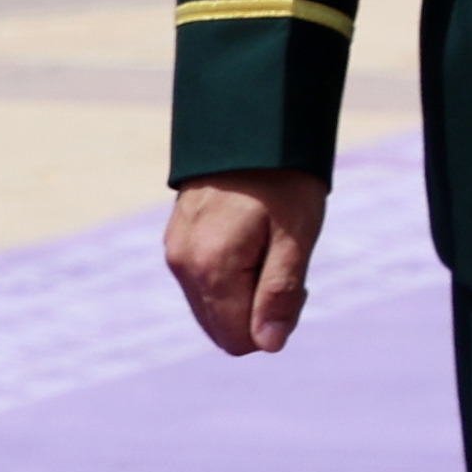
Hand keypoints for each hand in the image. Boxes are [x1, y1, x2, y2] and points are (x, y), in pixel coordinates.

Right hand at [167, 171, 327, 354]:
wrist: (249, 126)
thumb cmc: (282, 182)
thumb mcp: (296, 237)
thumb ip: (279, 294)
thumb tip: (267, 346)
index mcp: (212, 268)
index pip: (239, 340)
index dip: (274, 324)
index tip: (295, 284)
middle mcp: (183, 264)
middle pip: (222, 330)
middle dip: (258, 313)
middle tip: (284, 265)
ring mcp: (175, 252)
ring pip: (212, 309)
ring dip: (245, 295)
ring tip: (268, 250)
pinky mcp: (176, 241)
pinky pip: (202, 286)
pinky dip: (230, 278)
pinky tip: (250, 242)